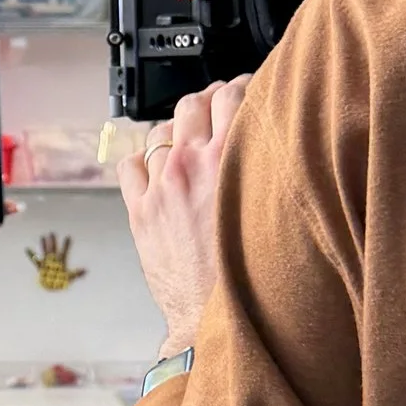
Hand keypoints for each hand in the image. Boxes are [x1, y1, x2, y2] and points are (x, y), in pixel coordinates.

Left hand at [116, 78, 250, 353]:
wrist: (215, 318)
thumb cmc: (253, 274)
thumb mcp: (275, 212)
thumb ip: (271, 172)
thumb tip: (276, 147)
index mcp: (231, 160)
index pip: (233, 96)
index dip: (242, 87)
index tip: (247, 90)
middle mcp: (191, 165)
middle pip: (194, 102)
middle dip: (208, 98)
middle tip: (219, 106)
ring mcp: (161, 186)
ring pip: (159, 129)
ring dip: (175, 126)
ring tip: (187, 136)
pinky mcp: (140, 210)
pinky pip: (129, 164)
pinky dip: (141, 159)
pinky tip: (154, 166)